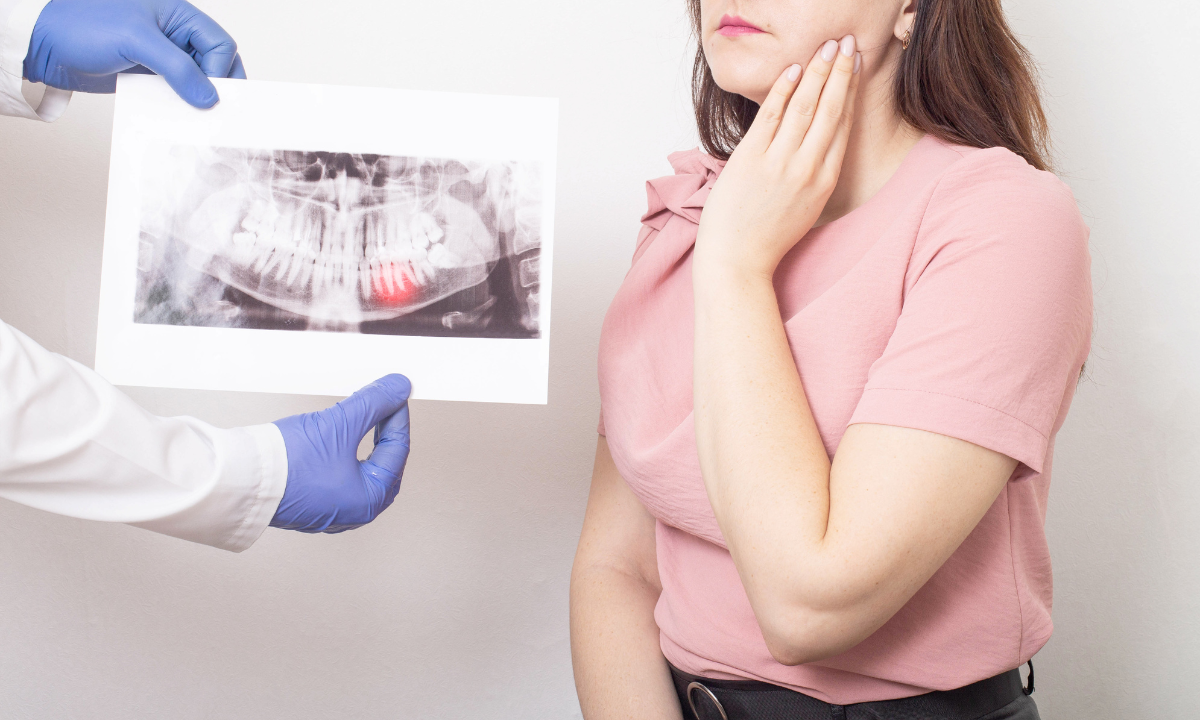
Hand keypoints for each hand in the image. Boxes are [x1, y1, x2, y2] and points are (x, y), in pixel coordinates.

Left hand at [23, 0, 245, 108]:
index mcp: (177, 14)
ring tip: (196, 118)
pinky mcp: (146, 75)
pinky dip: (177, 106)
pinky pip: (173, 93)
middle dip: (216, 86)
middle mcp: (173, 34)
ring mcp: (160, 56)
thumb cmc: (83, 26)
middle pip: (214, 63)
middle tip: (214, 110)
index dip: (220, 69)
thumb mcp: (136, 41)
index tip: (210, 93)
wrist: (43, 44)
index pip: (219, 43)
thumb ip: (178, 68)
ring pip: (195, 81)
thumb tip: (209, 97)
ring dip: (197, 100)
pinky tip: (175, 118)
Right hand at [270, 375, 412, 533]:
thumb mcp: (339, 424)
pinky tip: (339, 437)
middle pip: (383, 463)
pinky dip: (345, 453)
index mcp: (369, 501)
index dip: (397, 415)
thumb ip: (373, 403)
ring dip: (365, 441)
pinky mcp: (311, 502)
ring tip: (363, 416)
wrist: (237, 479)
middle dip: (384, 431)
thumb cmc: (285, 464)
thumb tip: (399, 387)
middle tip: (383, 404)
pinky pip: (340, 475)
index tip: (394, 393)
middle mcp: (353, 512)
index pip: (397, 450)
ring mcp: (331, 510)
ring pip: (361, 469)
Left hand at [694, 36, 861, 279]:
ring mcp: (780, 164)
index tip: (856, 67)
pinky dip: (784, 90)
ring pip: (805, 107)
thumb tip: (811, 144)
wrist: (737, 262)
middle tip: (848, 43)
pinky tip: (793, 69)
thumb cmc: (765, 238)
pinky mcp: (752, 160)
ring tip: (826, 46)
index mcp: (823, 181)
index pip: (842, 126)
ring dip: (817, 72)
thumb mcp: (802, 208)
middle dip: (841, 73)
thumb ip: (810, 175)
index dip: (851, 93)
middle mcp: (807, 169)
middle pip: (830, 110)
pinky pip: (771, 116)